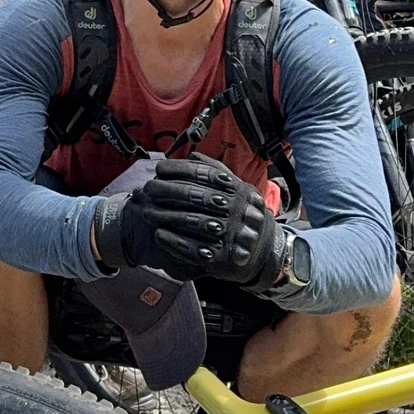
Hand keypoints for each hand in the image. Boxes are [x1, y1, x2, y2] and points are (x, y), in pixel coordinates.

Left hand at [95, 155, 291, 289]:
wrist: (267, 254)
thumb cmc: (245, 218)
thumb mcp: (240, 192)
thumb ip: (217, 173)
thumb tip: (192, 154)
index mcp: (240, 192)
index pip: (206, 175)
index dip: (180, 170)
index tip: (159, 168)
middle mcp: (237, 211)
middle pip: (196, 197)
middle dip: (167, 191)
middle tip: (147, 188)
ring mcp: (231, 235)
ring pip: (192, 222)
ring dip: (165, 217)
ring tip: (146, 212)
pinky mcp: (222, 258)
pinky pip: (193, 249)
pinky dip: (174, 242)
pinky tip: (158, 235)